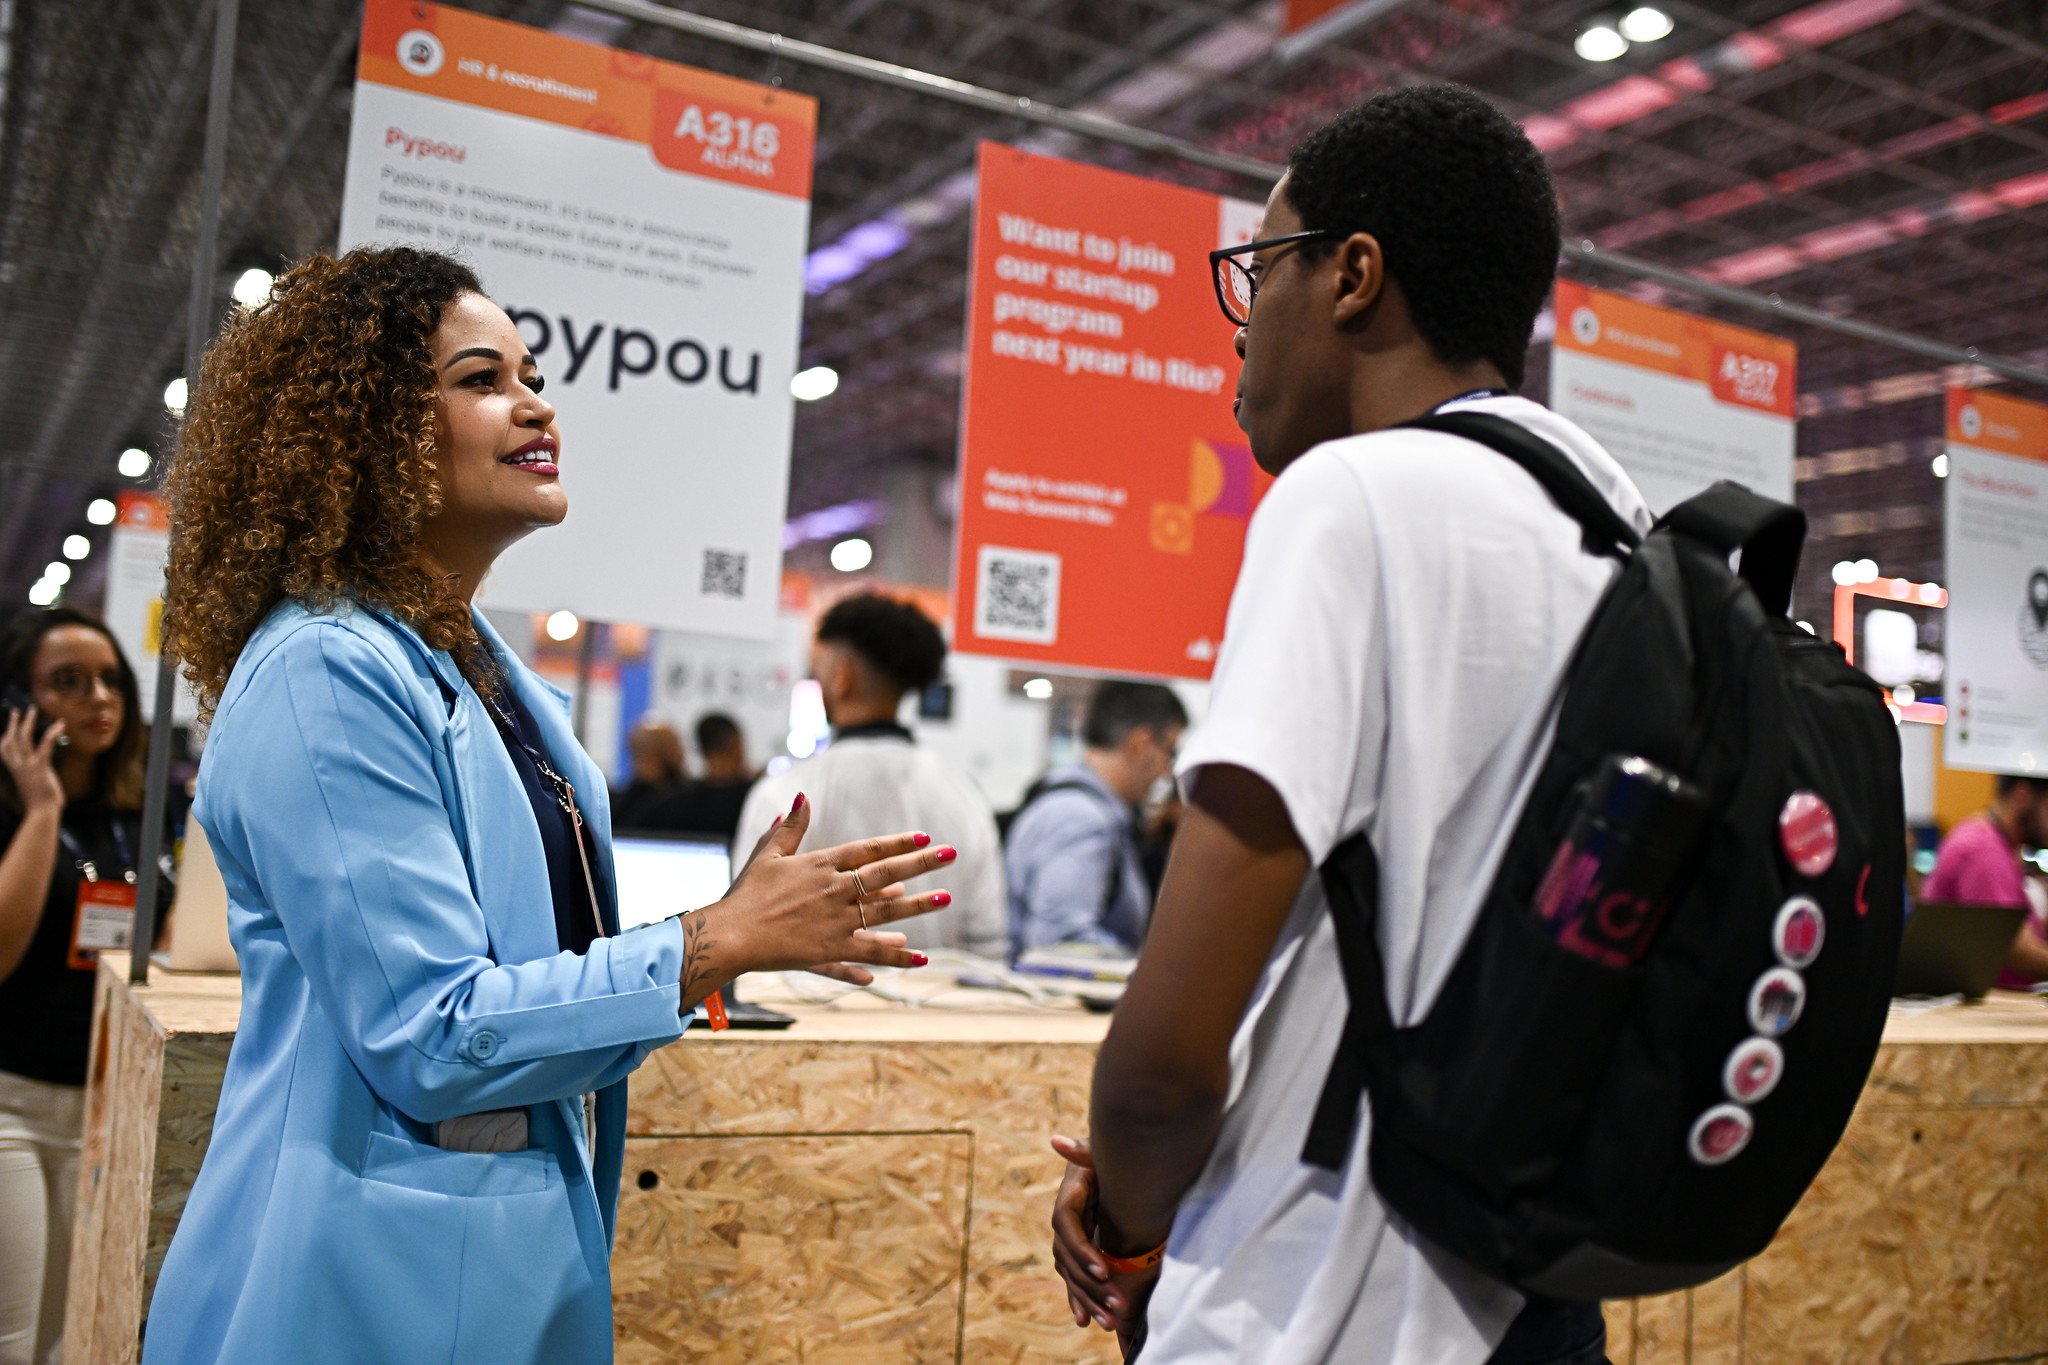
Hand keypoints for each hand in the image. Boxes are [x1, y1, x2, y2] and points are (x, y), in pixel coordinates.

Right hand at [1, 708, 65, 814]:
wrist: (42, 813)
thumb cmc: (40, 803)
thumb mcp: (32, 786)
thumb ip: (31, 776)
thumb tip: (37, 774)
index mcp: (15, 771)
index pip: (4, 750)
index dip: (5, 738)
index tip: (7, 730)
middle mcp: (18, 765)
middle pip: (12, 739)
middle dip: (14, 724)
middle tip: (17, 711)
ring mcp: (28, 765)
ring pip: (25, 737)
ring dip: (29, 722)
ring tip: (33, 710)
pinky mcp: (41, 766)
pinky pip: (46, 744)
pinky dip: (53, 732)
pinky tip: (60, 724)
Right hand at [683, 793, 953, 1004]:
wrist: (731, 936)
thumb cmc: (746, 894)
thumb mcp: (767, 854)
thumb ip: (790, 827)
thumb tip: (802, 797)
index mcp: (820, 865)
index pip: (868, 850)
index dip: (897, 843)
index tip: (924, 837)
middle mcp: (834, 892)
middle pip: (885, 875)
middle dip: (921, 864)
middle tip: (951, 854)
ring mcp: (835, 923)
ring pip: (885, 913)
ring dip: (918, 906)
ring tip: (945, 898)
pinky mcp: (830, 951)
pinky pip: (868, 953)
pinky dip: (893, 957)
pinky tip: (918, 957)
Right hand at [1050, 1135, 1117, 1330]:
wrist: (1111, 1164)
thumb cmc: (1106, 1155)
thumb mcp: (1096, 1150)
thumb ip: (1080, 1150)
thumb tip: (1057, 1141)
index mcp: (1067, 1200)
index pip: (1068, 1231)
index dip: (1082, 1252)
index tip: (1104, 1271)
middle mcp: (1064, 1224)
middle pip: (1070, 1261)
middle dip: (1091, 1286)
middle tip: (1116, 1307)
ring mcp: (1070, 1240)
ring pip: (1072, 1275)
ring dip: (1089, 1299)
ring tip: (1110, 1322)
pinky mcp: (1079, 1251)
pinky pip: (1076, 1278)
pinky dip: (1080, 1299)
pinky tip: (1085, 1321)